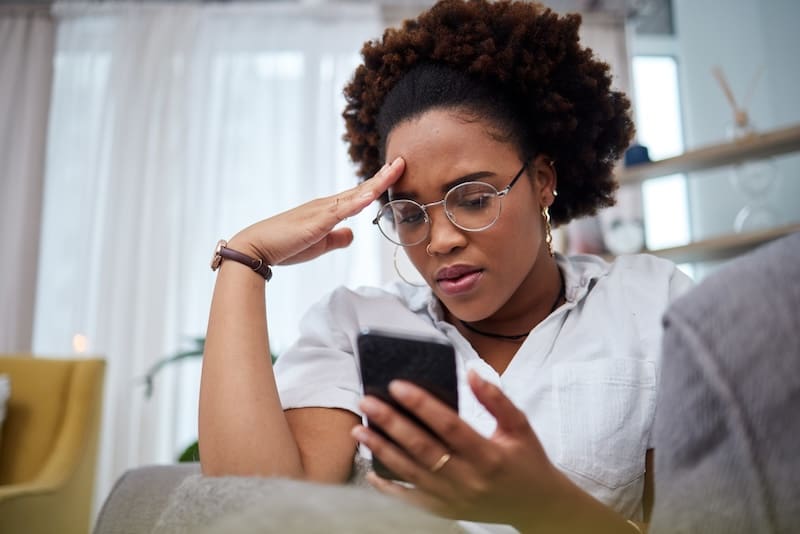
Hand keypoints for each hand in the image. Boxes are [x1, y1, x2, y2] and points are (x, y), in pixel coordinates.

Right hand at [229, 157, 403, 265]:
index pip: (358, 194)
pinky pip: (340, 210)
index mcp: (328, 210)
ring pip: (354, 194)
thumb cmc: (285, 245)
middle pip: (360, 189)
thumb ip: (337, 238)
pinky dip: (357, 201)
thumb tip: (353, 235)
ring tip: (394, 170)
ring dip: (376, 183)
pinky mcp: (316, 222)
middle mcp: (326, 205)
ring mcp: (321, 211)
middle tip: (402, 162)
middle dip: (383, 177)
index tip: (394, 173)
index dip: (377, 184)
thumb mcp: (319, 244)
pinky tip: (371, 195)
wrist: (257, 247)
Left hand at [352, 370, 581, 531]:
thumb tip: (472, 373)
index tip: (397, 385)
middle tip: (367, 401)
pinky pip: (410, 500)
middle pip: (422, 448)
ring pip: (410, 472)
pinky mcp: (445, 510)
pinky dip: (388, 488)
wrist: (536, 506)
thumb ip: (496, 399)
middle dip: (391, 423)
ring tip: (359, 429)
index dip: (422, 405)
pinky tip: (370, 471)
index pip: (449, 426)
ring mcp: (454, 498)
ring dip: (382, 450)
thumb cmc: (527, 460)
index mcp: (488, 455)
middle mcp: (468, 479)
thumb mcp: (520, 426)